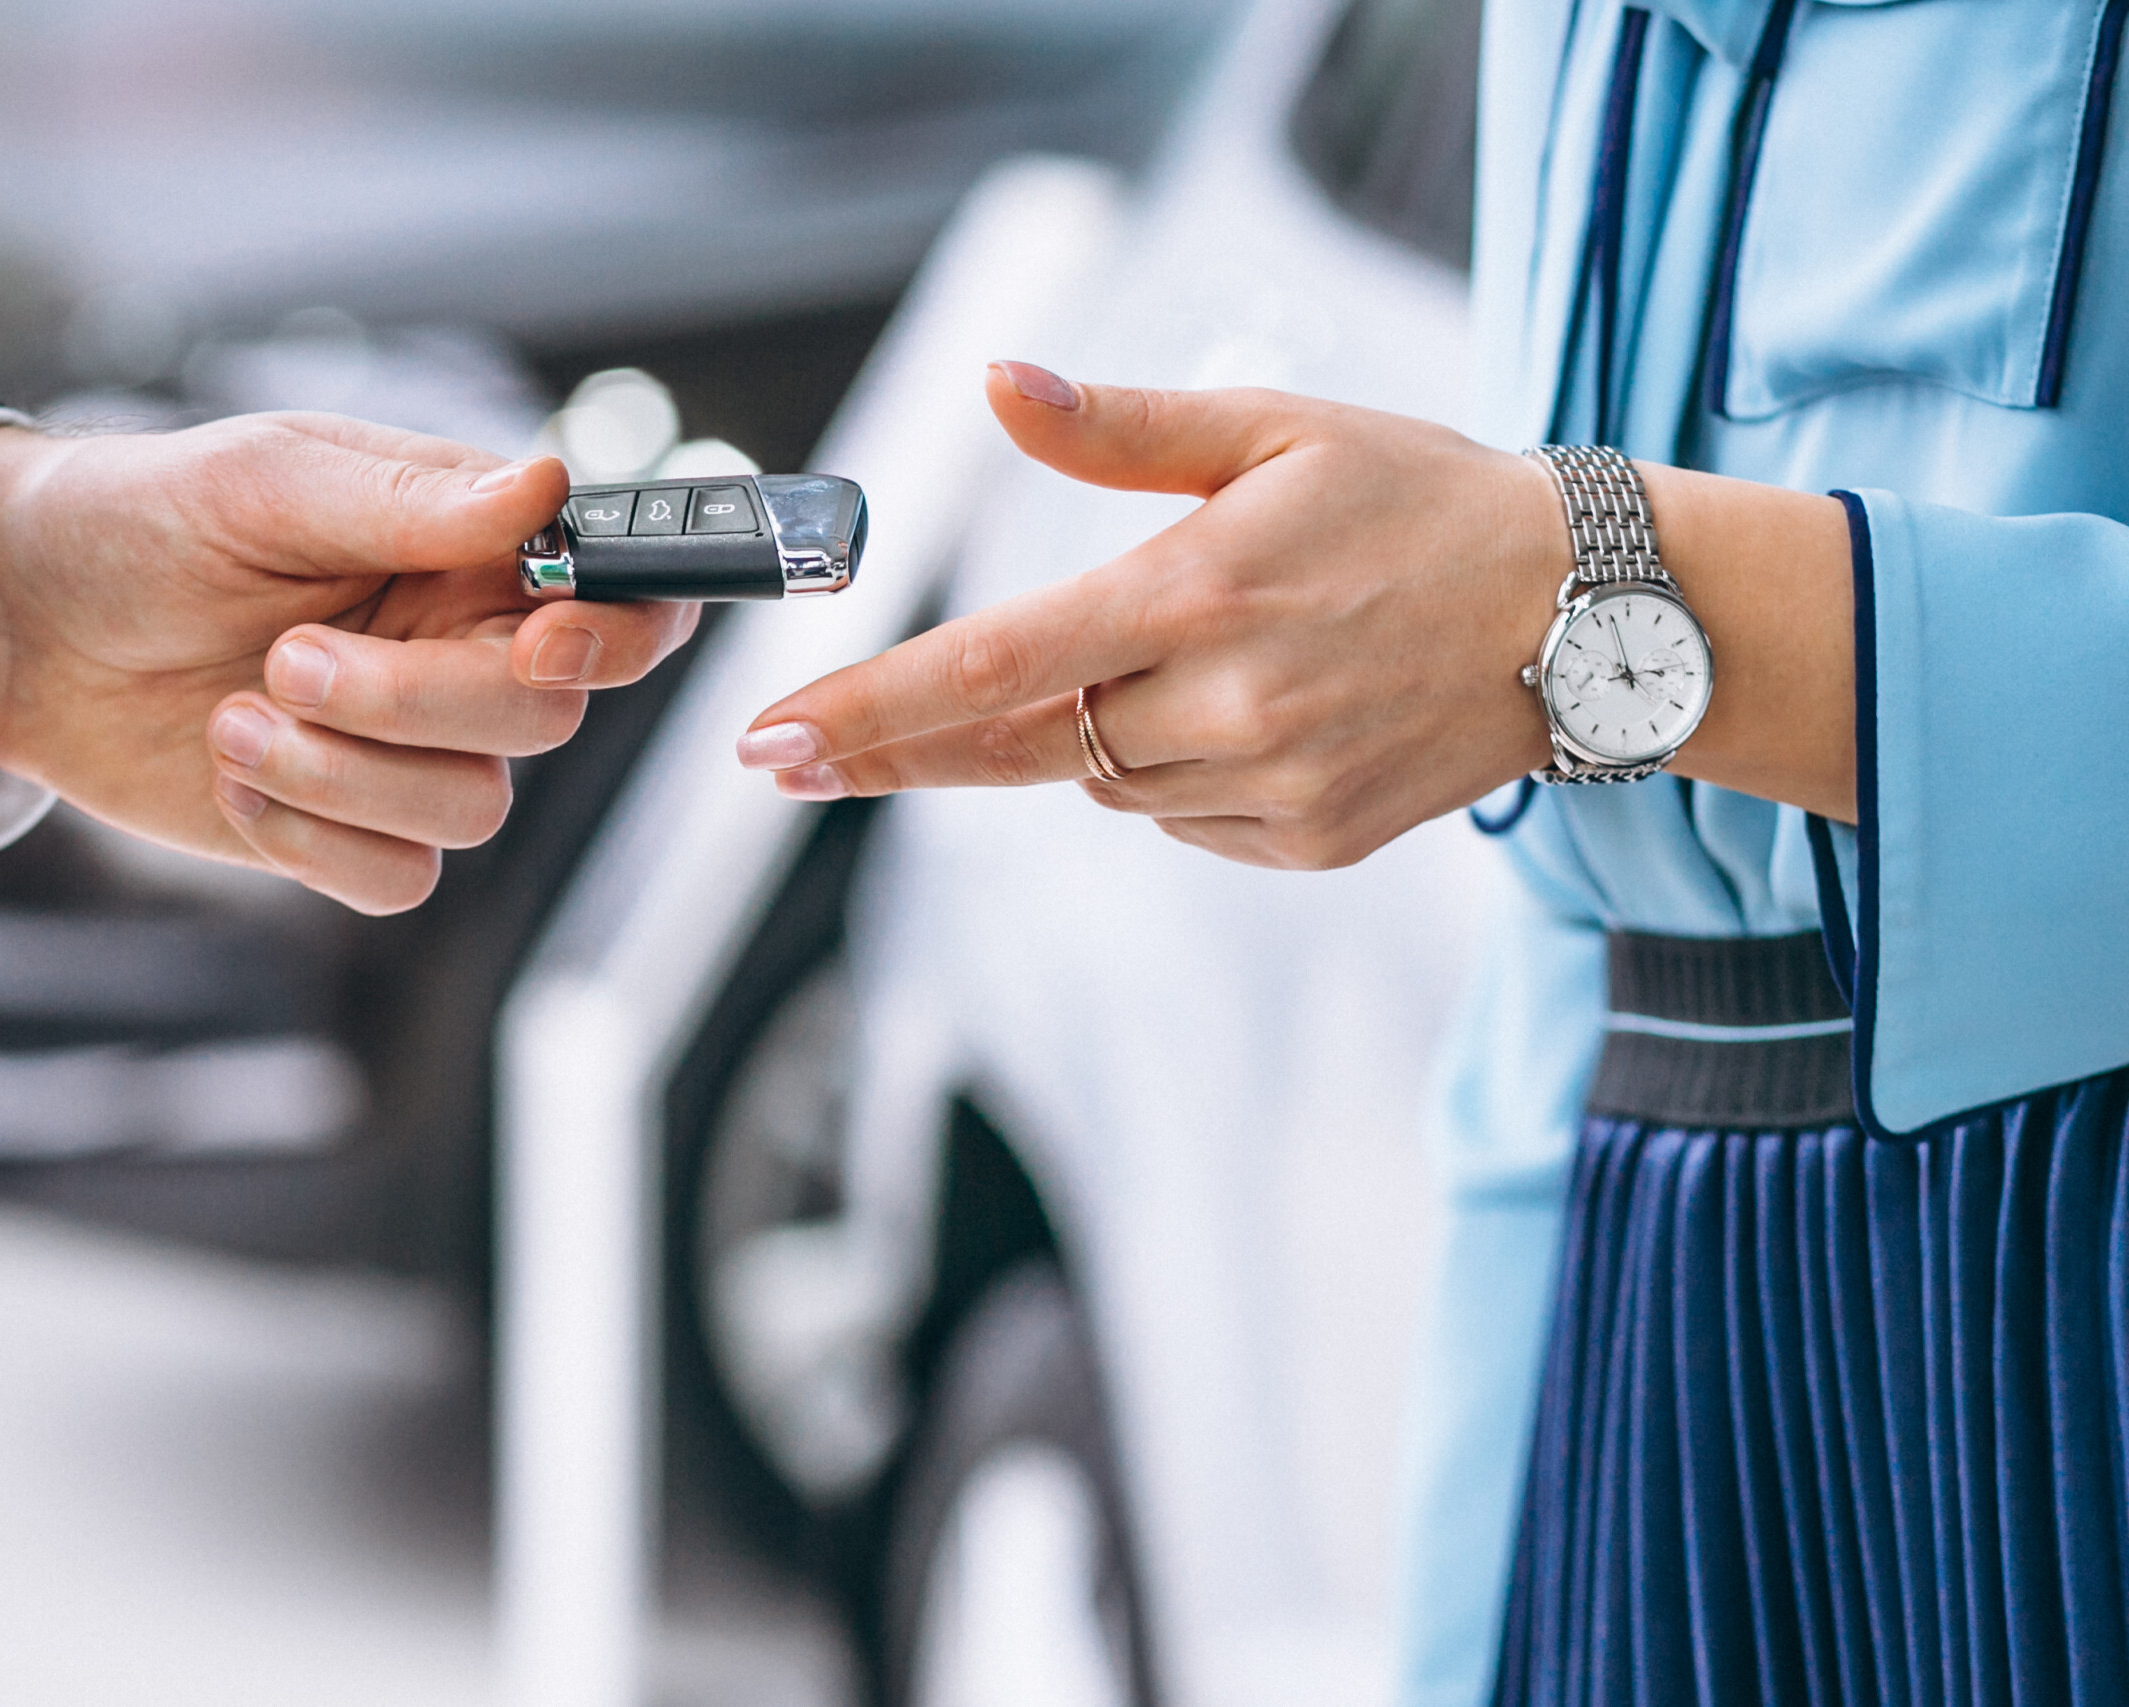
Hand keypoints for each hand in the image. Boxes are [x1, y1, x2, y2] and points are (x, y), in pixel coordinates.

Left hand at [0, 413, 697, 910]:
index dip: (618, 636)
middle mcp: (465, 654)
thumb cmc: (146, 520)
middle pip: (546, 720)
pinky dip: (312, 839)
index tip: (542, 642)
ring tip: (236, 717)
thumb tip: (544, 485)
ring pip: (473, 812)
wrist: (18, 623)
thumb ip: (413, 499)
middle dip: (415, 704)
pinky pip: (400, 881)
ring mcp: (412, 753)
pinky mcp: (348, 831)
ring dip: (344, 776)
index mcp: (475, 553)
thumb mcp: (269, 480)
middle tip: (287, 658)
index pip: (621, 601)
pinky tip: (235, 774)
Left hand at [735, 362, 1852, 869]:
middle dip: (920, 740)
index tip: (768, 746)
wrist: (1592, 615)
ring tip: (1195, 658)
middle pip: (1022, 742)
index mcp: (1195, 594)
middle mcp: (1224, 708)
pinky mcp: (1306, 844)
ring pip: (1104, 780)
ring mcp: (1270, 790)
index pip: (991, 668)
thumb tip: (994, 386)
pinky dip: (1175, 772)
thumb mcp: (1276, 428)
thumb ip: (1121, 427)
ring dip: (1095, 731)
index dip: (868, 712)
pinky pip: (1179, 819)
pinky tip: (1253, 711)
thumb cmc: (1422, 499)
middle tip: (800, 754)